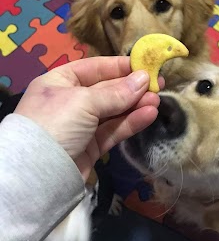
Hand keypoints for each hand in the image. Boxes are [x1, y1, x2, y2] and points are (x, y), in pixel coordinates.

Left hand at [15, 57, 160, 179]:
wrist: (36, 175)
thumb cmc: (56, 122)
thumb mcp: (84, 101)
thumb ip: (116, 92)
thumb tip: (144, 79)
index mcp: (60, 81)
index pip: (94, 68)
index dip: (120, 66)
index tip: (145, 65)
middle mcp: (70, 100)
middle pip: (107, 89)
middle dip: (132, 87)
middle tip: (158, 84)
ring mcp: (81, 124)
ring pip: (113, 111)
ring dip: (135, 105)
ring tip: (157, 100)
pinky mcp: (91, 145)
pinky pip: (113, 130)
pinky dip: (131, 122)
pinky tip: (149, 114)